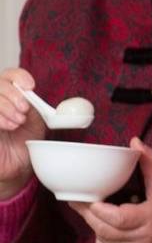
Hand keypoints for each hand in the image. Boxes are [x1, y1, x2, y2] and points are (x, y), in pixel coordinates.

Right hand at [0, 68, 46, 199]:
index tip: (30, 86)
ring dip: (6, 107)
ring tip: (18, 121)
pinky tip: (10, 126)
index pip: (8, 76)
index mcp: (10, 96)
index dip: (18, 76)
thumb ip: (38, 105)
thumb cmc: (26, 142)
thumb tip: (55, 97)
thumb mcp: (37, 120)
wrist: (18, 166)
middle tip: (24, 109)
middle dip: (13, 95)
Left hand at [70, 137, 151, 242]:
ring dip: (95, 226)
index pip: (118, 218)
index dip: (99, 210)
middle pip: (105, 229)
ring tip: (93, 212)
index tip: (89, 198)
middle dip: (89, 214)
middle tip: (79, 201)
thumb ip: (149, 163)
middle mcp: (145, 238)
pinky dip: (102, 240)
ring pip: (104, 241)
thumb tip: (135, 143)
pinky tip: (105, 229)